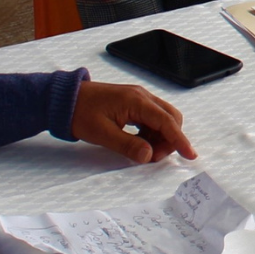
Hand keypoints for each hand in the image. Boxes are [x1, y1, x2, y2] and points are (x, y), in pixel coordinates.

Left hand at [72, 80, 197, 162]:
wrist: (63, 99)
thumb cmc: (79, 113)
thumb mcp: (102, 134)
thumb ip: (128, 145)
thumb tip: (148, 155)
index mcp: (136, 101)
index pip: (167, 122)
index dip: (179, 140)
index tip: (190, 154)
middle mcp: (141, 96)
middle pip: (170, 118)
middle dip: (170, 139)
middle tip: (154, 157)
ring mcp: (137, 98)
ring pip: (162, 118)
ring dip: (160, 137)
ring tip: (145, 152)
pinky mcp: (132, 103)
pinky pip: (151, 118)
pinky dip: (151, 132)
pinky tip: (139, 142)